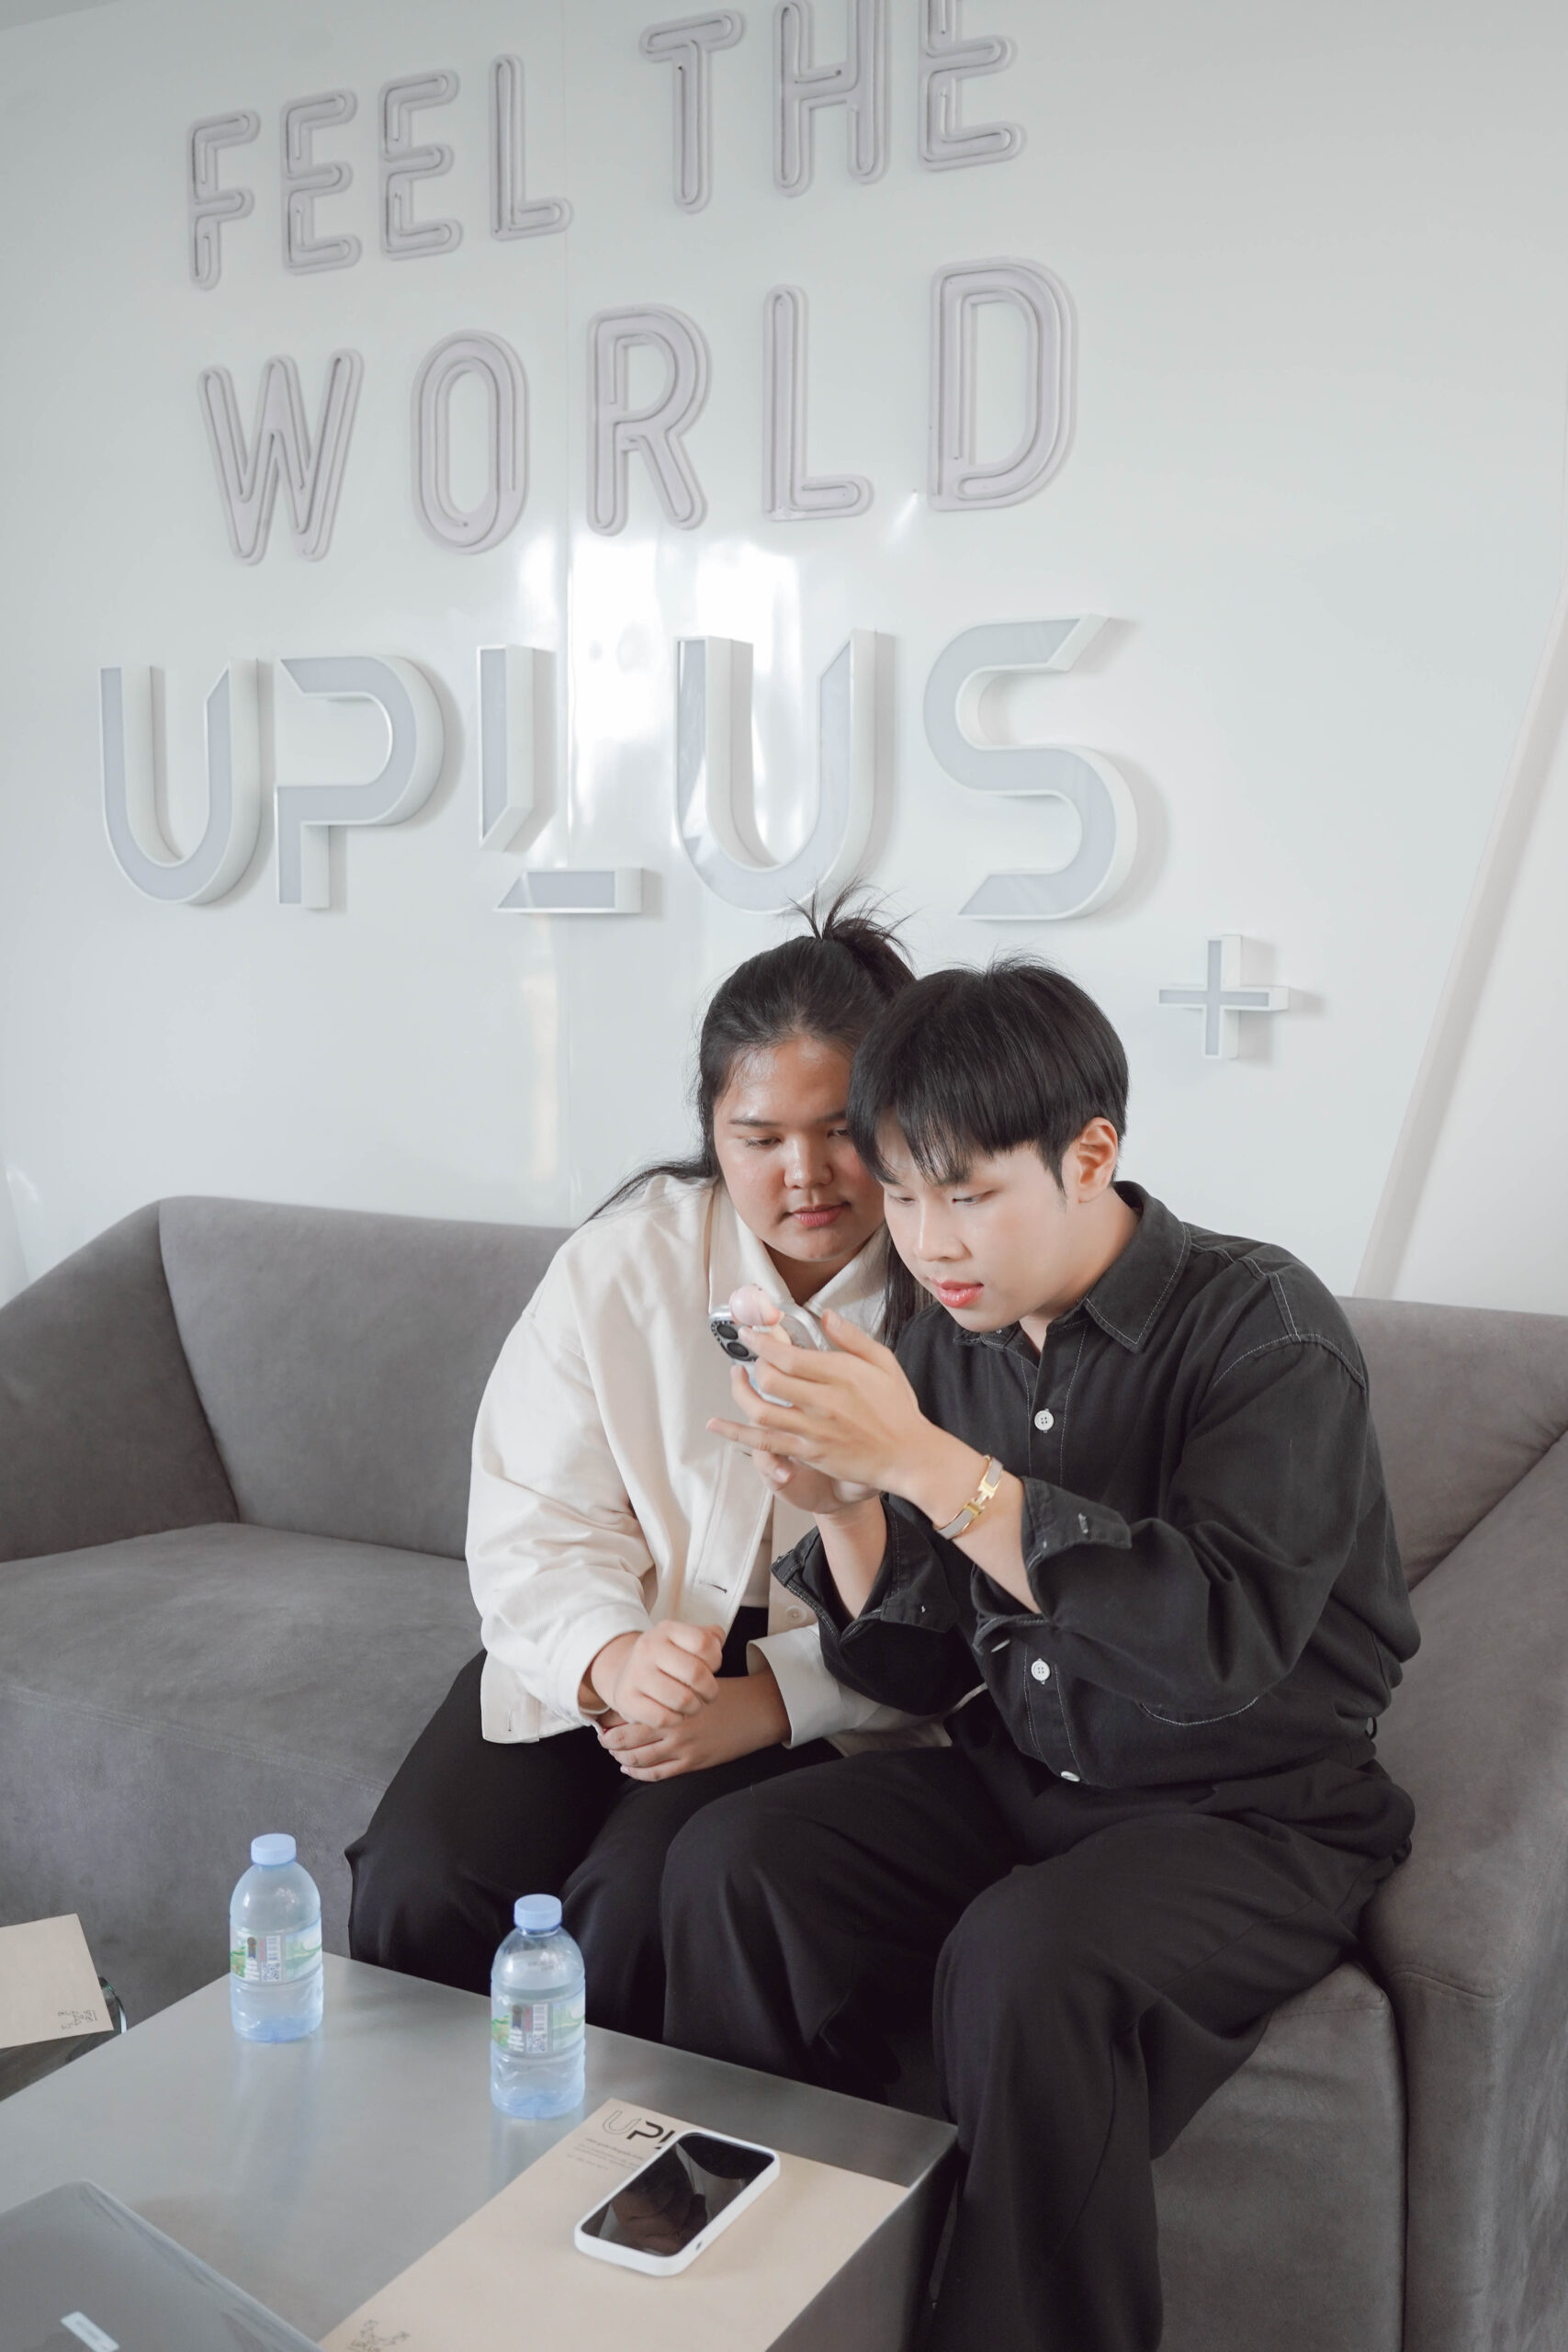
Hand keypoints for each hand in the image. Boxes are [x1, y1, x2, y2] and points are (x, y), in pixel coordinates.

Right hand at [586, 1622, 723, 1730]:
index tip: (711, 1668)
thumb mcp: (685, 1641)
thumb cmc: (668, 1660)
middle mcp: (648, 1648)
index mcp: (666, 1630)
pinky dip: (676, 1720)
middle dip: (710, 1690)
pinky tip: (676, 1714)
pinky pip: (663, 1718)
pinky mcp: (627, 1700)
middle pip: (696, 1673)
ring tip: (693, 1705)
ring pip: (682, 1699)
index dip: (715, 1660)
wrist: (627, 1675)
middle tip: (708, 1695)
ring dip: (695, 1708)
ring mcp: (635, 1674)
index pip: (704, 1643)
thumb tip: (718, 1640)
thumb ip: (709, 1637)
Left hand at [596, 1669, 789, 1780]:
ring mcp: (684, 1748)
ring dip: (622, 1757)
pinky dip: (639, 1773)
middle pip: (629, 1740)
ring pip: (640, 1759)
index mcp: (674, 1703)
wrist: (756, 1710)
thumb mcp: (696, 1681)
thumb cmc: (725, 1693)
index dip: (613, 1719)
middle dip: (611, 1741)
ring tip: (614, 1753)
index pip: (632, 1713)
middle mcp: (675, 1727)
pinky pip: (658, 1774)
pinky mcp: (694, 1763)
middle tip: (602, 1739)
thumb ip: (670, 1687)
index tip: (603, 1719)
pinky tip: (629, 1768)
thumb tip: (642, 1691)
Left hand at [706, 1309, 931, 1500]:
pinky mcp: (809, 1454)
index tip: (749, 1332)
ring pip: (761, 1410)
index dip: (761, 1341)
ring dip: (740, 1392)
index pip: (788, 1354)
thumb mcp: (884, 1363)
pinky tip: (716, 1424)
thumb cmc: (898, 1408)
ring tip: (737, 1378)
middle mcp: (824, 1402)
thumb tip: (825, 1316)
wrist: (909, 1456)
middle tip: (750, 1355)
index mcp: (841, 1374)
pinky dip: (736, 1433)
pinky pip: (765, 1443)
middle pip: (770, 1379)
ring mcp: (814, 1430)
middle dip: (752, 1363)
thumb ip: (852, 1338)